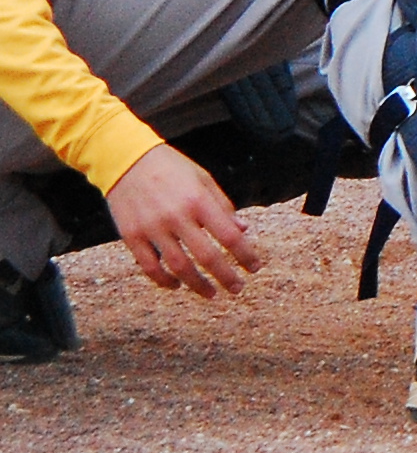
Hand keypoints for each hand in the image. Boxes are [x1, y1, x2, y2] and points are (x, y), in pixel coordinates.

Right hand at [106, 144, 262, 298]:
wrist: (125, 159)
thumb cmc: (171, 168)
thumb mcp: (203, 179)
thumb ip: (223, 206)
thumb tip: (243, 231)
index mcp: (199, 200)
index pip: (229, 236)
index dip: (245, 255)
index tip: (255, 268)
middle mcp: (177, 216)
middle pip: (207, 256)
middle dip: (226, 277)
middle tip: (237, 289)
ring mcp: (152, 228)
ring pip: (178, 267)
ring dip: (197, 285)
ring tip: (211, 293)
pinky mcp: (131, 236)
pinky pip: (149, 267)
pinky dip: (164, 281)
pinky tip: (177, 285)